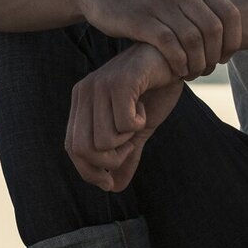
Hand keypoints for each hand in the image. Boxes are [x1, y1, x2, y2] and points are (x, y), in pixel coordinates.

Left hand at [65, 44, 185, 191]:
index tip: (111, 179)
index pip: (72, 148)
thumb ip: (125, 156)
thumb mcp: (137, 130)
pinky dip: (138, 123)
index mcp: (82, 102)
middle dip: (110, 162)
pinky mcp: (119, 82)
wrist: (175, 60)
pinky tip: (143, 106)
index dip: (90, 171)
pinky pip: (123, 123)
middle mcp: (84, 92)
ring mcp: (99, 85)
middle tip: (130, 145)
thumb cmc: (154, 90)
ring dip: (127, 141)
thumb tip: (114, 188)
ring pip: (104, 141)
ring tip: (137, 120)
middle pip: (83, 150)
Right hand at [76, 0, 241, 79]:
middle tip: (205, 70)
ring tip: (191, 73)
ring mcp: (160, 3)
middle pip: (213, 30)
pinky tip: (177, 71)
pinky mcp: (141, 19)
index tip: (223, 58)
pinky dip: (179, 63)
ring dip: (197, 63)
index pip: (230, 14)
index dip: (232, 41)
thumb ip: (200, 9)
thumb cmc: (145, 2)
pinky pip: (170, 45)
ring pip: (193, 39)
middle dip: (214, 56)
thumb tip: (230, 34)